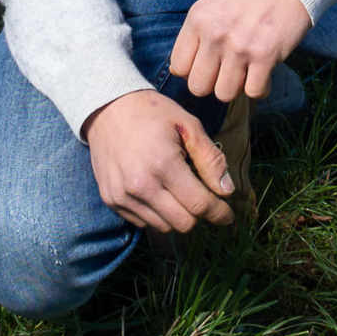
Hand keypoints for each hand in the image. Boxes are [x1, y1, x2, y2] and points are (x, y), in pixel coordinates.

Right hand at [82, 88, 236, 234]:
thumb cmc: (153, 112)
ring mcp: (123, 196)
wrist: (107, 108)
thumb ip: (210, 159)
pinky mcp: (111, 201)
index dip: (219, 213)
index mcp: (163, 164)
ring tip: (177, 190)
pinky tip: (157, 190)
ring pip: (163, 227)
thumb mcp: (188, 125)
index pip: (199, 205)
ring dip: (177, 215)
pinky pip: (142, 222)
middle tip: (203, 197)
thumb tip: (227, 191)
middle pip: (183, 223)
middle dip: (198, 214)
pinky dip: (156, 213)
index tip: (229, 215)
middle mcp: (141, 186)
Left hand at [168, 0, 311, 103]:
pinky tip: (263, 72)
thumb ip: (195, 34)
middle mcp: (215, 33)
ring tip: (246, 70)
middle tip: (227, 70)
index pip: (178, 68)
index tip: (208, 64)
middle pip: (198, 87)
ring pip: (224, 94)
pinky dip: (260, 87)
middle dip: (213, 83)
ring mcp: (240, 46)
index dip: (193, 71)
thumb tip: (181, 71)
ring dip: (237, 86)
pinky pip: (253, 92)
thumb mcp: (213, 4)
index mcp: (198, 18)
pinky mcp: (265, 56)